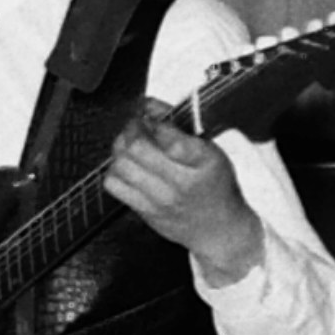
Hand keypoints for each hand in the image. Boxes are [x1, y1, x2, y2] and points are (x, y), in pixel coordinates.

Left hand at [103, 114, 262, 282]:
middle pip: (137, 148)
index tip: (149, 111)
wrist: (220, 229)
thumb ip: (181, 128)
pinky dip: (114, 170)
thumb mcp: (211, 151)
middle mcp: (182, 182)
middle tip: (135, 124)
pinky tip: (126, 166)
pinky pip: (114, 185)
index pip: (168, 135)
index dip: (152, 118)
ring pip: (121, 165)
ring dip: (119, 148)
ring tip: (129, 143)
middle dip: (130, 128)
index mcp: (205, 162)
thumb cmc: (216, 185)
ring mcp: (161, 200)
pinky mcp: (145, 212)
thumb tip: (148, 105)